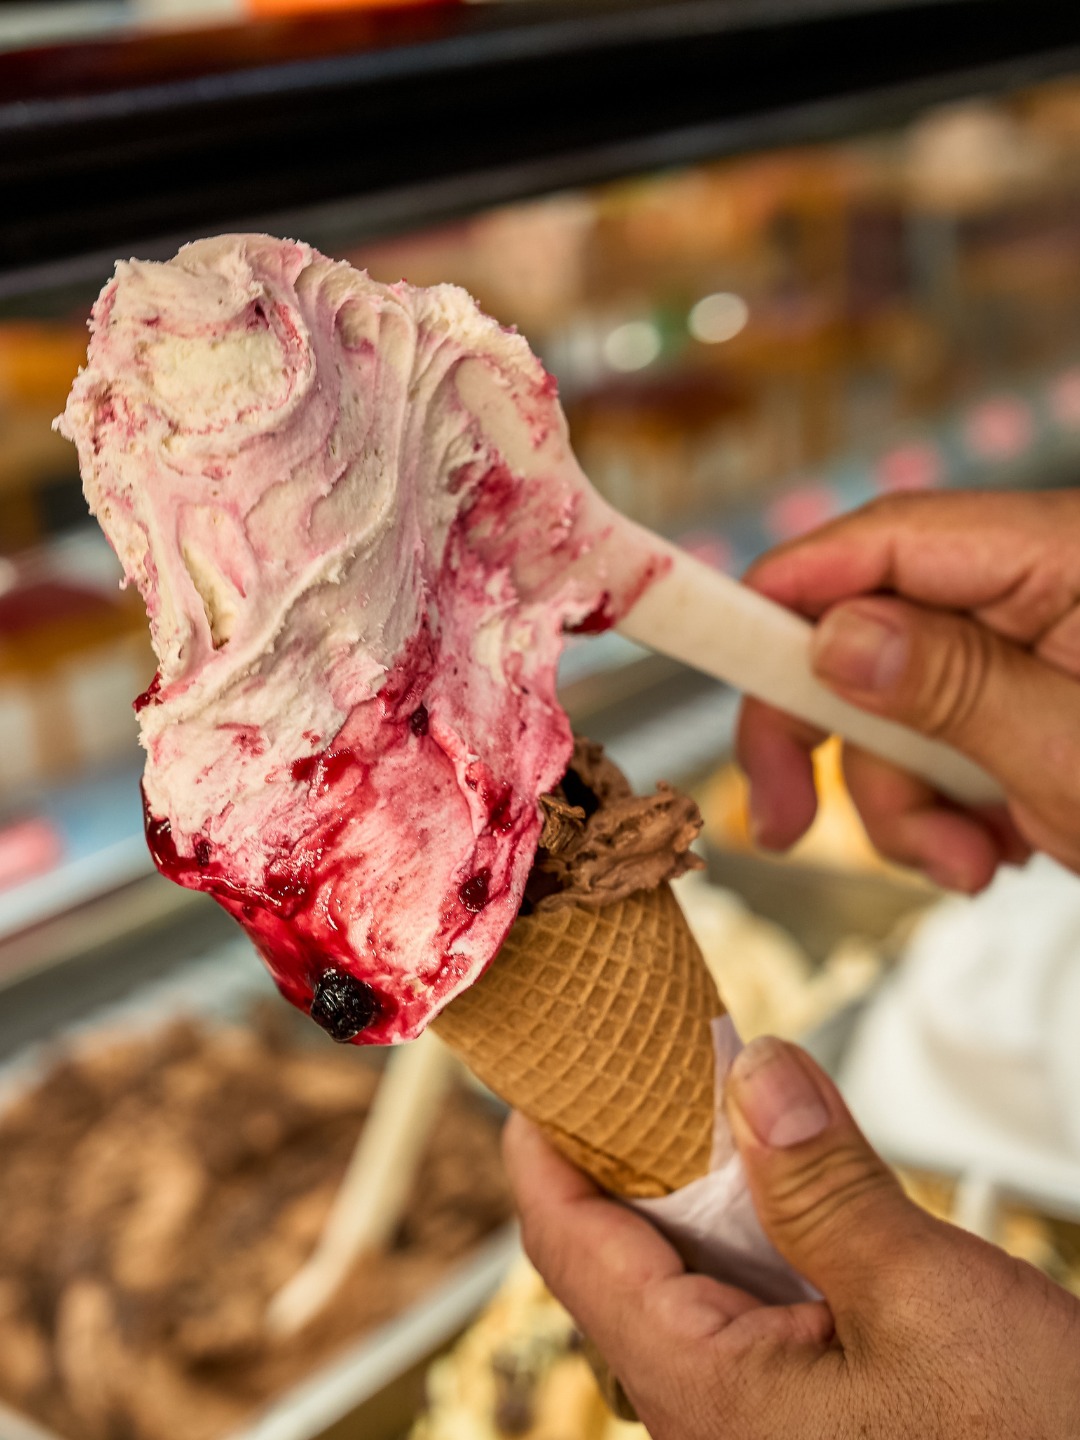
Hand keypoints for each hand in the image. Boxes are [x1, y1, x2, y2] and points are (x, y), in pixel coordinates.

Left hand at [504, 1037, 1079, 1439]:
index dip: (542, 1152)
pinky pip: (740, 1311)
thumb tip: (753, 1070)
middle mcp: (709, 1417)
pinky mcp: (806, 1416)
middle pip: (615, 1261)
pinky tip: (782, 1184)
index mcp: (705, 1390)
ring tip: (712, 1101)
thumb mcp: (924, 1298)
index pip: (567, 1249)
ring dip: (695, 1190)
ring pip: (681, 1282)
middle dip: (625, 1155)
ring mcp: (756, 1423)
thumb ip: (825, 1182)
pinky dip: (748, 1233)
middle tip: (641, 1062)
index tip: (544, 1072)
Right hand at [737, 489, 1079, 890]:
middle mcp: (1034, 590)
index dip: (789, 589)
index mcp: (1061, 554)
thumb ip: (951, 684)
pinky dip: (943, 812)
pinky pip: (934, 749)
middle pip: (870, 631)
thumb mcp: (1070, 749)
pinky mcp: (1018, 709)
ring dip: (906, 805)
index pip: (891, 538)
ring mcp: (1024, 653)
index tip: (715, 646)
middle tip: (784, 820)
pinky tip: (1001, 849)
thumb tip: (832, 639)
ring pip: (892, 712)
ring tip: (974, 865)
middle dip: (830, 738)